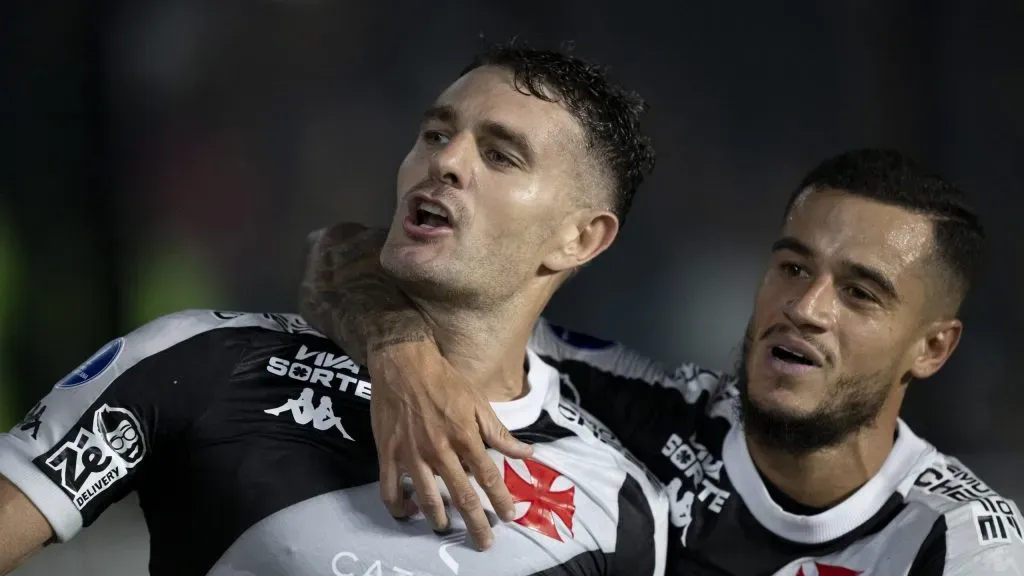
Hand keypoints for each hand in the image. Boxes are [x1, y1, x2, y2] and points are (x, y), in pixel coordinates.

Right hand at [368, 339, 532, 549]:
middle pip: (462, 496)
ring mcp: (412, 455)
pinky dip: (399, 507)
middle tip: (484, 543)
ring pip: (427, 500)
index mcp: (465, 437)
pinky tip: (409, 512)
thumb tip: (527, 453)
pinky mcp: (389, 454)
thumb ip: (500, 433)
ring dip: (439, 520)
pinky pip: (391, 490)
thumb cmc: (444, 380)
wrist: (403, 362)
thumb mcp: (478, 402)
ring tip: (446, 528)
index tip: (509, 516)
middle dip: (476, 523)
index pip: (489, 477)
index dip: (500, 500)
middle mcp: (440, 451)